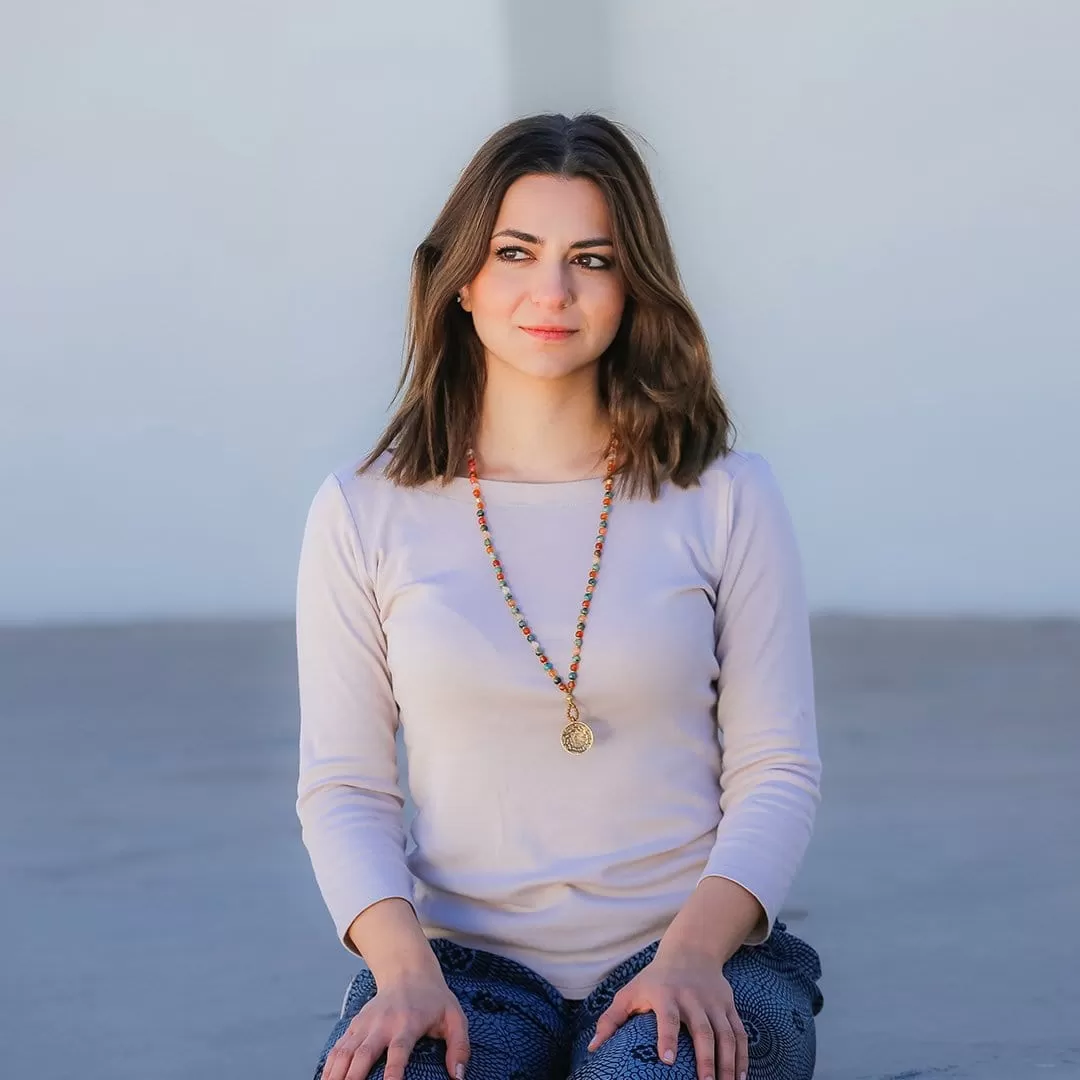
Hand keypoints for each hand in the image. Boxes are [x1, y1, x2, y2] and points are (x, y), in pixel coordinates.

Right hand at [322, 970, 469, 1079]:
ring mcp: (365, 1024)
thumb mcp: (455, 1017)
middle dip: (353, 1079)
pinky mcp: (355, 1024)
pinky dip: (329, 1066)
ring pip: (345, 1052)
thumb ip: (460, 1046)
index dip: (392, 1072)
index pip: (398, 1051)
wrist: (408, 971)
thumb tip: (458, 1077)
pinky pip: (338, 1048)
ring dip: (335, 1074)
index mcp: (408, 1023)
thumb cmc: (434, 1001)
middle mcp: (382, 1024)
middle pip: (363, 1054)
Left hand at [588, 946, 746, 1079]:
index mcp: (666, 994)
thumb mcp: (631, 992)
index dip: (667, 1037)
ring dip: (728, 1064)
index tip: (667, 1060)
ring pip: (726, 1035)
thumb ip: (612, 1020)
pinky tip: (740, 1079)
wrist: (691, 951)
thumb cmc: (654, 979)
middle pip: (703, 1030)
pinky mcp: (729, 1006)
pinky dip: (742, 1057)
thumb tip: (594, 1048)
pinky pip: (740, 1034)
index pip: (668, 1017)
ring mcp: (714, 1002)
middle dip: (705, 1059)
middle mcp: (692, 998)